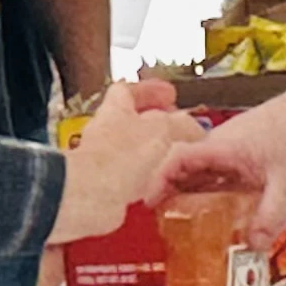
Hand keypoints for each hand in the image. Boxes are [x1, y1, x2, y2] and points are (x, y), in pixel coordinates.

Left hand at [50, 80, 203, 245]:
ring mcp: (105, 159)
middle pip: (131, 120)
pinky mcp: (107, 185)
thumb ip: (180, 124)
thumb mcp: (161, 129)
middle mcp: (106, 132)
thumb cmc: (115, 157)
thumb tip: (194, 127)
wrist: (91, 195)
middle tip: (175, 125)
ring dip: (152, 151)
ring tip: (174, 154)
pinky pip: (130, 176)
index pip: (129, 90)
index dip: (151, 90)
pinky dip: (146, 177)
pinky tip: (160, 181)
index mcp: (115, 109)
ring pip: (132, 149)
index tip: (168, 94)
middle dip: (155, 122)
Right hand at [155, 95, 285, 249]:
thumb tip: (254, 245)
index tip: (151, 204)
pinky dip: (214, 190)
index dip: (158, 181)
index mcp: (222, 146)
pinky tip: (224, 211)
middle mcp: (221, 143)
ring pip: (203, 171)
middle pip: (185, 168)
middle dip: (173, 195)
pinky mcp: (245, 150)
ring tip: (192, 224)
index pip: (177, 159)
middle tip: (168, 224)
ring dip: (194, 194)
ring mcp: (233, 146)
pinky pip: (220, 172)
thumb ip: (271, 215)